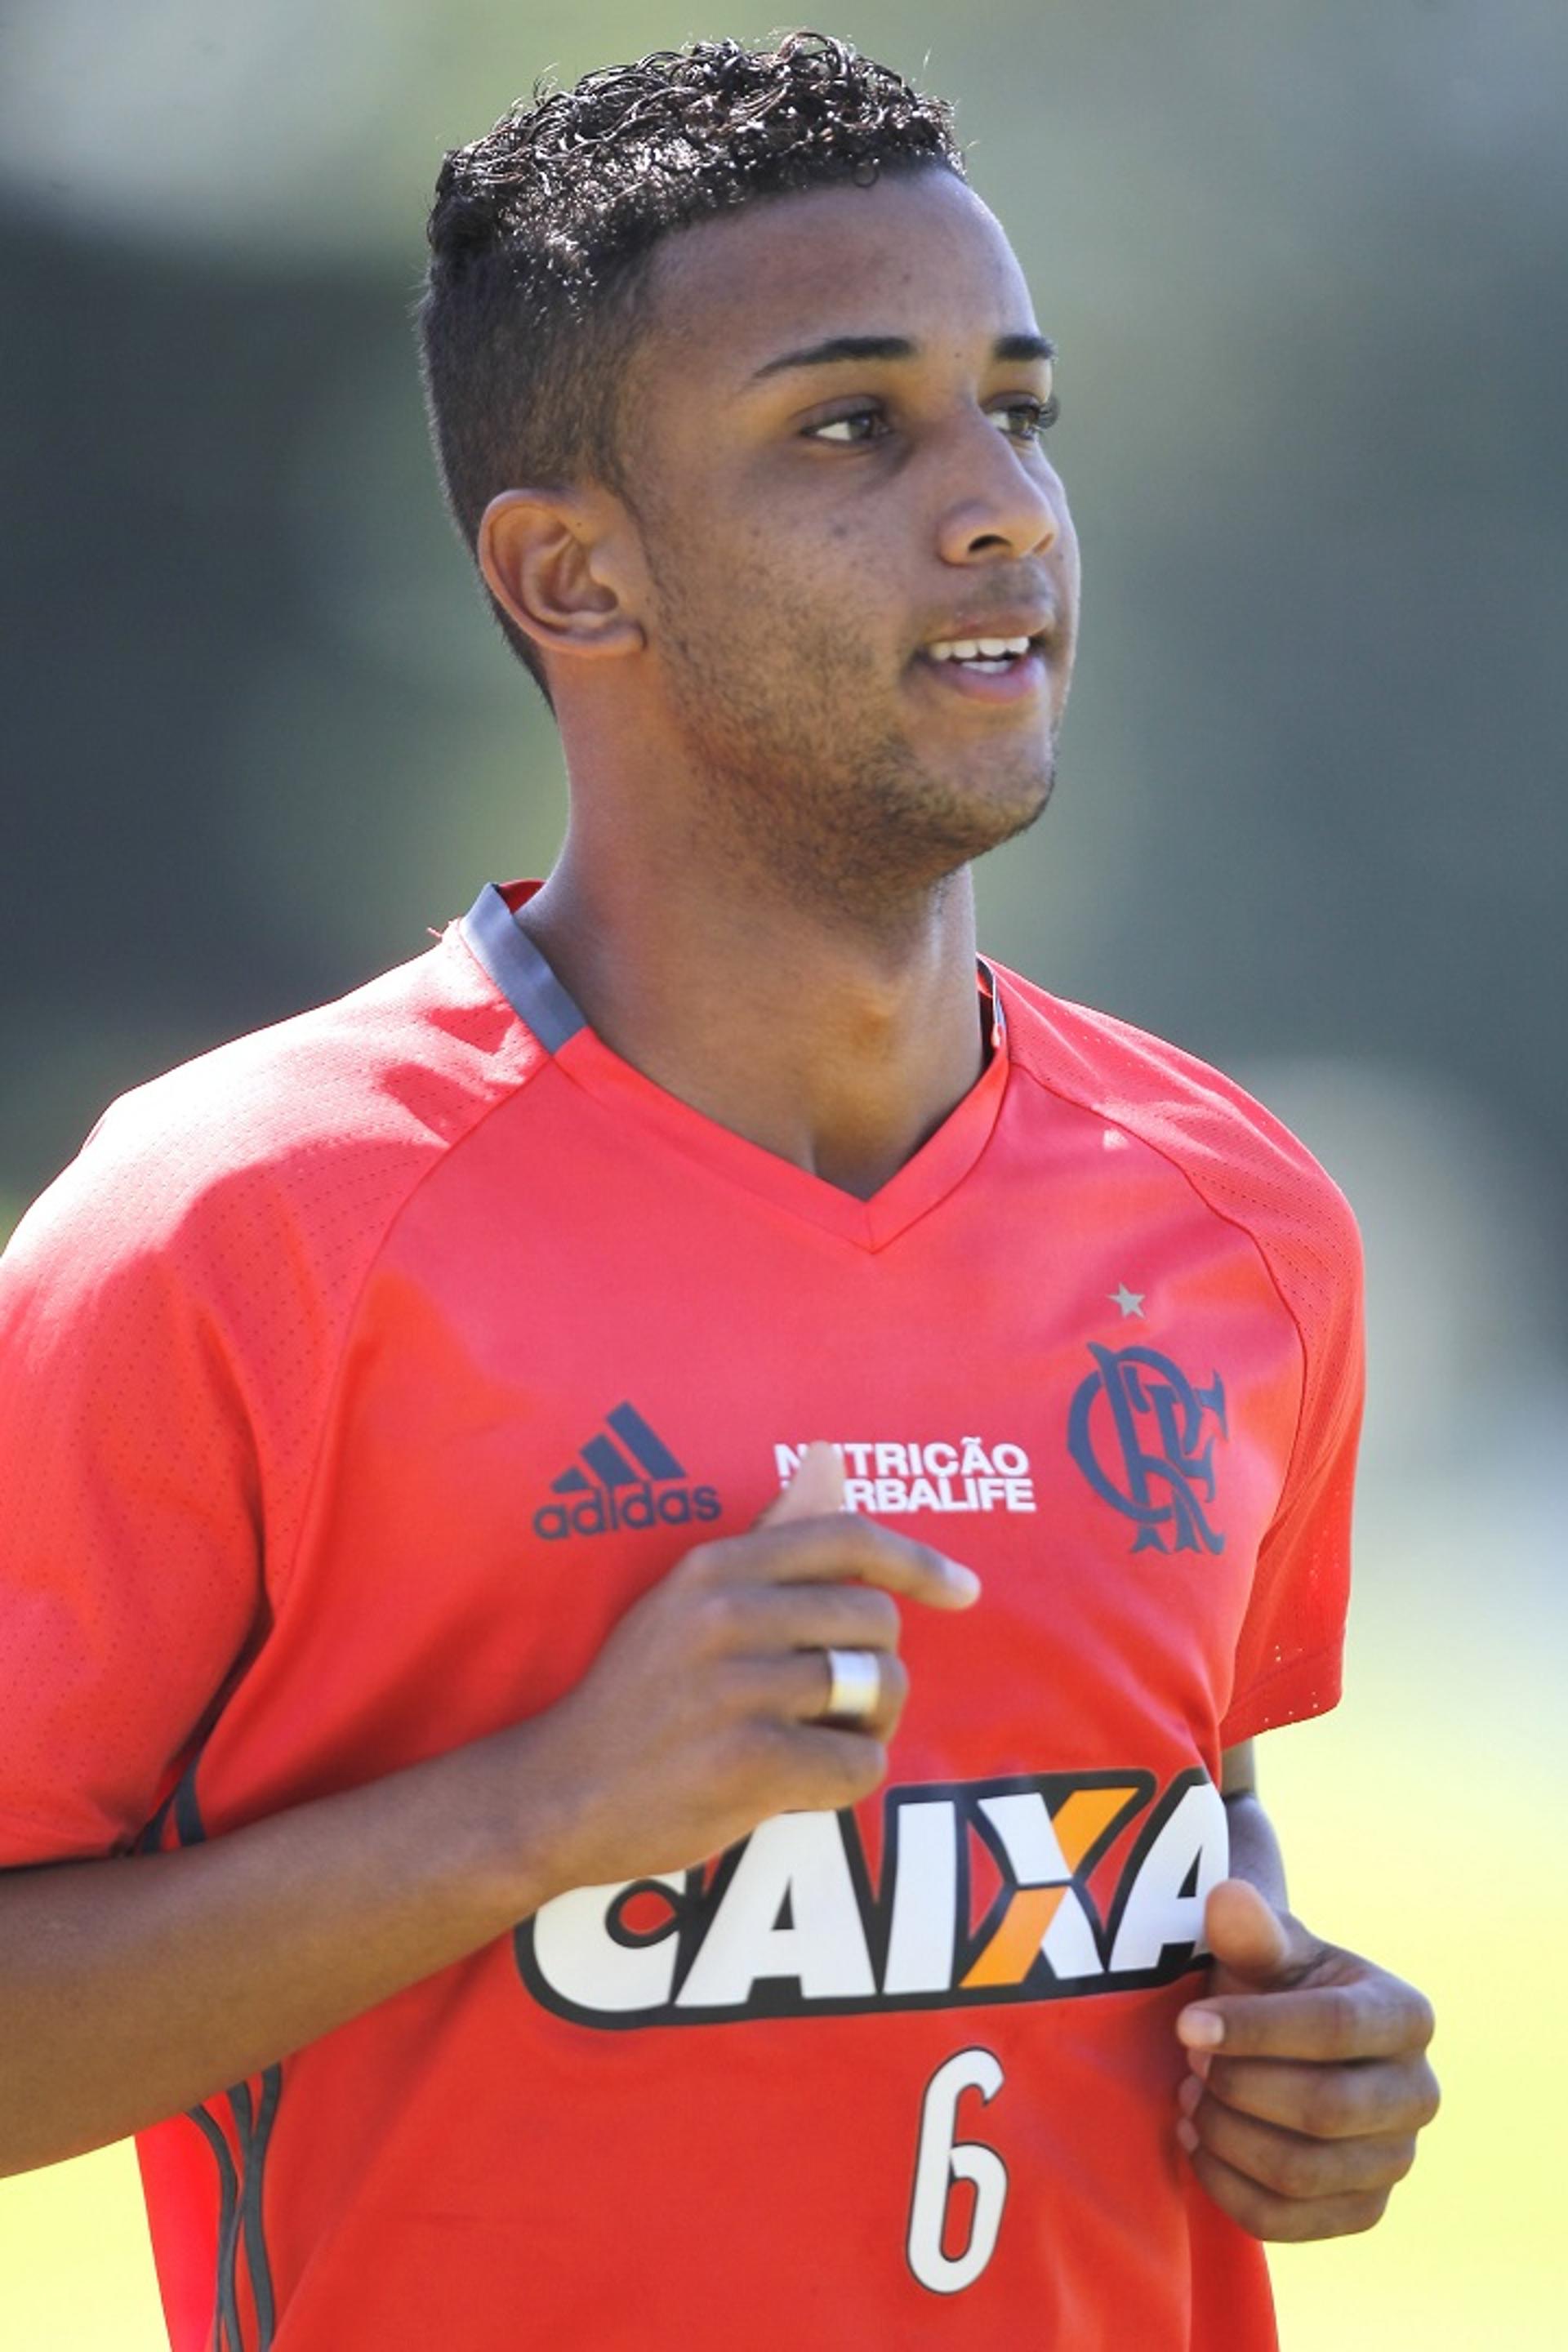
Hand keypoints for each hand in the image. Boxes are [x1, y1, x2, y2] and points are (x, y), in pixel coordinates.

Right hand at [517, 1443, 979, 1894]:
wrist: (559, 1793)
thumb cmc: (641, 1693)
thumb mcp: (689, 1599)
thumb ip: (770, 1535)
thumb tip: (830, 1456)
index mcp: (715, 1567)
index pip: (848, 1538)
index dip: (919, 1564)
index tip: (964, 1592)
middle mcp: (725, 1614)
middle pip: (876, 1620)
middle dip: (877, 1667)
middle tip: (832, 1705)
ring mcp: (735, 1687)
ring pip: (877, 1689)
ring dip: (863, 1725)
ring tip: (810, 1740)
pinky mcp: (748, 1761)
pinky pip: (860, 1761)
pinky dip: (846, 1779)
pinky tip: (797, 1783)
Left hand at [1174, 1878, 1438, 2240]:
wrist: (1278, 2044)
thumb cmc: (1271, 1984)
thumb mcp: (1264, 1949)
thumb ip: (1248, 1930)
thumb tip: (1228, 1899)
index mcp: (1405, 2014)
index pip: (1336, 2027)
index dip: (1256, 2030)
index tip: (1187, 2025)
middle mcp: (1418, 2092)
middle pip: (1324, 2111)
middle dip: (1239, 2087)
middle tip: (1188, 2063)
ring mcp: (1396, 2160)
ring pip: (1301, 2172)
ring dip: (1226, 2136)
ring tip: (1189, 2096)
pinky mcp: (1362, 2210)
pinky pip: (1287, 2221)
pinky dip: (1226, 2187)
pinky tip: (1196, 2143)